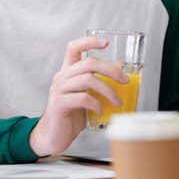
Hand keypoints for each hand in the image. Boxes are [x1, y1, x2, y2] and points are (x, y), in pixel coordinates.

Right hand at [29, 36, 128, 156]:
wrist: (53, 137)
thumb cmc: (72, 115)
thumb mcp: (87, 96)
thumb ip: (98, 84)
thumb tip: (121, 74)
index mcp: (68, 72)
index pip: (74, 48)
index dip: (89, 42)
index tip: (106, 43)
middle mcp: (61, 77)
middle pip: (88, 63)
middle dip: (111, 70)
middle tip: (124, 81)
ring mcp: (58, 90)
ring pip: (87, 79)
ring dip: (108, 90)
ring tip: (117, 102)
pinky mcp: (58, 104)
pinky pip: (82, 98)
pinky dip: (96, 103)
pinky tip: (101, 110)